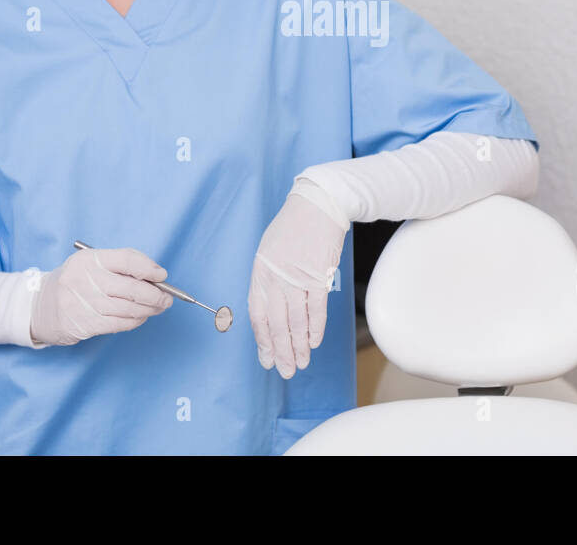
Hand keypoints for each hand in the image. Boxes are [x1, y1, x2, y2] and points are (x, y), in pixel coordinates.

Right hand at [29, 247, 173, 345]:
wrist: (40, 307)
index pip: (127, 259)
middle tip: (167, 299)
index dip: (149, 268)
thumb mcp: (92, 265)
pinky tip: (140, 317)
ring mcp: (83, 304)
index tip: (162, 276)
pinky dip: (135, 321)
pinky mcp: (84, 324)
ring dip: (149, 310)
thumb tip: (157, 276)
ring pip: (129, 308)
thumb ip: (121, 265)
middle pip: (132, 287)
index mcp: (89, 259)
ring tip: (158, 308)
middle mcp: (85, 280)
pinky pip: (119, 324)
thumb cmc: (75, 282)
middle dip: (156, 295)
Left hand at [248, 192, 347, 377]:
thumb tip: (270, 311)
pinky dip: (315, 328)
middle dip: (281, 351)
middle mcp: (276, 277)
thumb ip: (268, 280)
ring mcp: (297, 277)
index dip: (262, 340)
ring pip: (296, 321)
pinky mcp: (318, 275)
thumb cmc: (292, 227)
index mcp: (260, 272)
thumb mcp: (268, 251)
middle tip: (285, 370)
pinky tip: (313, 342)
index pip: (258, 314)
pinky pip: (316, 308)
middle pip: (277, 323)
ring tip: (301, 363)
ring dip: (298, 346)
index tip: (266, 358)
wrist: (317, 205)